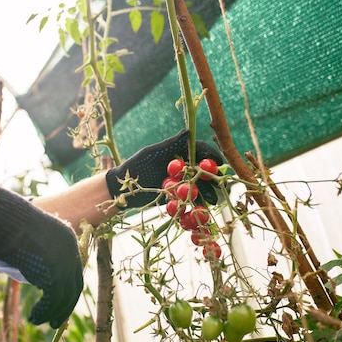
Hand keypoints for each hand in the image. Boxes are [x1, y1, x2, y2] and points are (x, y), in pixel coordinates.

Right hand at [0, 185, 82, 327]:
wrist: (5, 220)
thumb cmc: (9, 224)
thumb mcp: (30, 237)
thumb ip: (39, 255)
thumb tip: (37, 276)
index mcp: (67, 238)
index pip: (73, 269)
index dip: (66, 288)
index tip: (58, 301)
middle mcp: (71, 250)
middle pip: (73, 284)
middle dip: (65, 305)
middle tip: (56, 320)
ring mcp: (65, 262)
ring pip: (65, 296)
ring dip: (54, 313)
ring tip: (43, 323)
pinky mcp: (55, 274)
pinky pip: (54, 300)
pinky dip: (45, 312)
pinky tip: (34, 318)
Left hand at [105, 129, 223, 207]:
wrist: (121, 189)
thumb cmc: (135, 167)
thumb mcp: (151, 154)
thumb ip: (170, 144)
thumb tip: (188, 132)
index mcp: (175, 152)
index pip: (197, 150)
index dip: (210, 155)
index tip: (220, 162)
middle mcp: (179, 166)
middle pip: (201, 170)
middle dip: (211, 178)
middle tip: (220, 184)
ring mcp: (178, 181)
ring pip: (197, 186)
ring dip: (206, 193)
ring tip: (212, 200)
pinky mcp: (174, 195)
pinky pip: (188, 199)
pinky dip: (196, 204)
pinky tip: (202, 210)